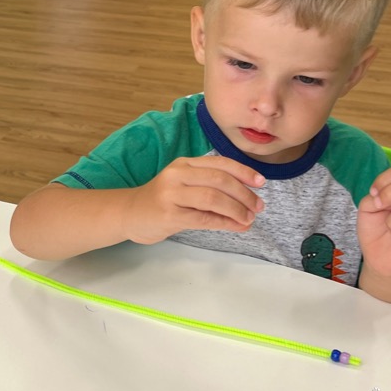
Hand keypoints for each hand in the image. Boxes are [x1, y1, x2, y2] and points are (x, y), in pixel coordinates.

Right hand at [130, 155, 264, 243]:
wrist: (129, 214)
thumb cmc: (162, 201)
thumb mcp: (185, 187)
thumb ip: (211, 189)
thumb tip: (247, 202)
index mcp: (184, 164)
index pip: (220, 163)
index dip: (243, 172)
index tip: (261, 183)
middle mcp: (177, 174)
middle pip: (220, 180)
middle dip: (244, 194)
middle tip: (258, 207)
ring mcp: (171, 194)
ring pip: (213, 198)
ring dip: (237, 209)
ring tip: (248, 218)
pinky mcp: (169, 215)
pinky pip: (204, 218)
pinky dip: (225, 222)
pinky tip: (236, 226)